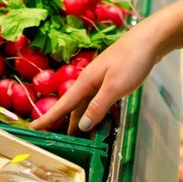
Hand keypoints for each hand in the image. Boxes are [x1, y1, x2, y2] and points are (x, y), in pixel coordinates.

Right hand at [31, 16, 165, 131]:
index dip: (48, 117)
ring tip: (81, 136)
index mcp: (86, 81)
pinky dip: (95, 110)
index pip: (63, 104)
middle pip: (74, 106)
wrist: (149, 40)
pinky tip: (100, 118)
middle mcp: (89, 80)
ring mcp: (101, 78)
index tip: (33, 127)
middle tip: (60, 141)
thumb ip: (98, 107)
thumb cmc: (131, 61)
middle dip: (65, 122)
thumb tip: (82, 125)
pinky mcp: (112, 78)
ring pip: (87, 103)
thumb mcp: (115, 88)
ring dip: (82, 118)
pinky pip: (98, 99)